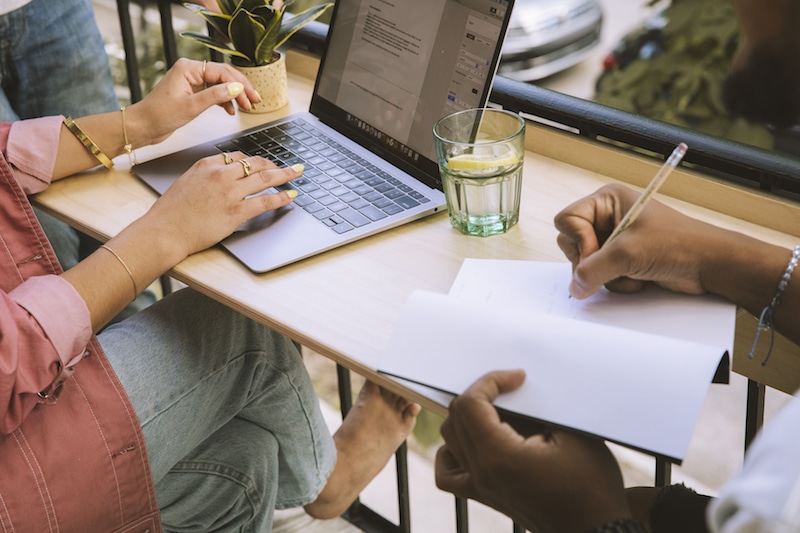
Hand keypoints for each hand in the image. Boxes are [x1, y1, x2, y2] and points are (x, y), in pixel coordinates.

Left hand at [126, 58, 260, 146]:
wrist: (142, 127)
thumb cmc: (158, 116)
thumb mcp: (191, 107)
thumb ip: (215, 96)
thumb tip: (236, 88)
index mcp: (188, 68)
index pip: (222, 72)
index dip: (240, 84)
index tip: (252, 97)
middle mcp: (190, 71)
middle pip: (224, 76)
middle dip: (240, 88)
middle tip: (254, 101)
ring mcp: (191, 82)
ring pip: (220, 84)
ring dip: (234, 95)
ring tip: (245, 107)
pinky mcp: (192, 93)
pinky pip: (214, 92)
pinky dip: (224, 101)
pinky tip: (230, 110)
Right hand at [143, 153, 300, 258]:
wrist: (164, 230)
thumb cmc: (171, 212)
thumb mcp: (187, 182)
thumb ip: (206, 176)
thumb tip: (222, 176)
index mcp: (206, 165)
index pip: (237, 156)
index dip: (254, 161)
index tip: (263, 164)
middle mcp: (220, 175)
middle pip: (255, 163)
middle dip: (274, 164)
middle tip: (287, 167)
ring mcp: (229, 192)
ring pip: (264, 178)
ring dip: (285, 175)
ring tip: (297, 173)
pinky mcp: (235, 212)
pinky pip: (265, 201)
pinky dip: (281, 197)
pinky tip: (291, 195)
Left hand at [435, 370, 631, 532]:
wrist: (597, 531)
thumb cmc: (592, 487)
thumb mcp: (572, 436)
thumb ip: (537, 410)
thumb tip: (515, 392)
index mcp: (499, 456)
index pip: (470, 404)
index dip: (491, 381)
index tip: (517, 378)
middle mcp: (481, 473)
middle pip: (456, 417)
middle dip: (483, 395)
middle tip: (513, 391)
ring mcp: (480, 487)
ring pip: (449, 439)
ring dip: (468, 418)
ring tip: (499, 412)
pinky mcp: (486, 497)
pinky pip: (449, 473)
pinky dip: (453, 451)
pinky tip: (476, 442)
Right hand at [554, 183, 726, 298]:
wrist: (709, 265)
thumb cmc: (678, 243)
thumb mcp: (627, 254)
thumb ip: (592, 271)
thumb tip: (574, 287)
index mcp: (607, 200)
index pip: (567, 220)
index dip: (578, 240)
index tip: (599, 252)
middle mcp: (608, 218)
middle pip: (572, 244)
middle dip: (591, 261)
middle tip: (614, 265)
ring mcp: (615, 241)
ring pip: (586, 265)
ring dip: (607, 275)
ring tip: (633, 270)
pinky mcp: (622, 260)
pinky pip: (601, 276)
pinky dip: (617, 282)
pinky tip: (639, 277)